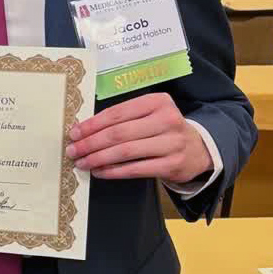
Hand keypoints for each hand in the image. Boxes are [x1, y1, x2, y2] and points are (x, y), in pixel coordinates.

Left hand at [67, 93, 211, 183]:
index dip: (92, 124)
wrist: (199, 149)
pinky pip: (135, 169)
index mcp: (157, 102)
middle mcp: (166, 120)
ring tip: (82, 162)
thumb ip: (122, 118)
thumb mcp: (148, 115)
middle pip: (119, 133)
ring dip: (98, 158)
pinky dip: (114, 171)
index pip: (117, 113)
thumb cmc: (163, 129)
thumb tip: (83, 130)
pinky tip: (99, 171)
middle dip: (91, 143)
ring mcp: (172, 143)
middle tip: (73, 150)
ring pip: (125, 152)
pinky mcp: (172, 165)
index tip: (74, 132)